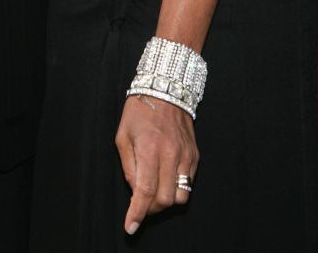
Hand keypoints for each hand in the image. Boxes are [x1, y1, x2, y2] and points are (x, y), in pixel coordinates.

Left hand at [116, 94, 198, 234]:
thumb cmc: (139, 111)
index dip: (137, 212)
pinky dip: (176, 188)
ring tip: (154, 192)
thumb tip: (135, 190)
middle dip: (151, 209)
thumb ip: (128, 165)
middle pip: (165, 199)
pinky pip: (188, 184)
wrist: (165, 90)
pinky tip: (165, 178)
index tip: (131, 226)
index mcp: (149, 148)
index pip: (145, 191)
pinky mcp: (195, 156)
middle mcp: (170, 154)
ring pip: (180, 196)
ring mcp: (185, 156)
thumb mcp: (123, 135)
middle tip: (140, 204)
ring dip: (166, 201)